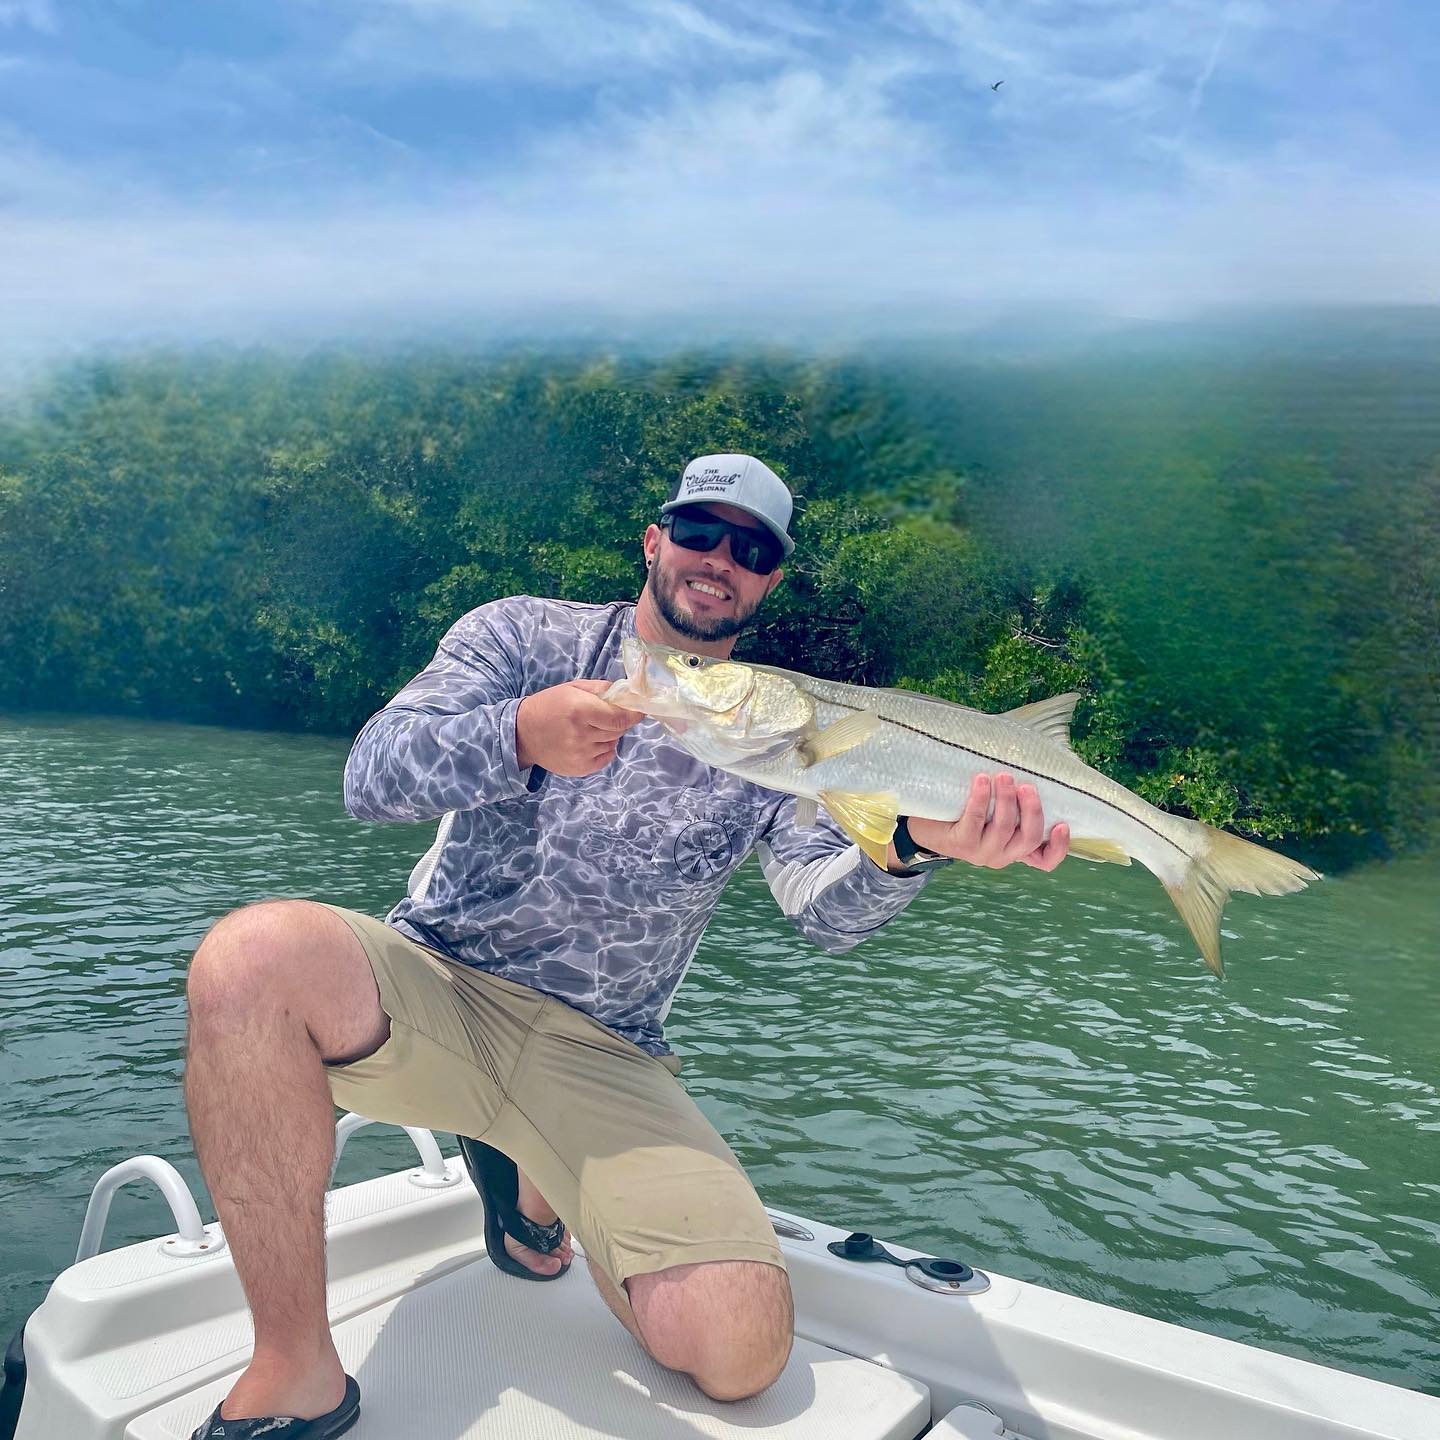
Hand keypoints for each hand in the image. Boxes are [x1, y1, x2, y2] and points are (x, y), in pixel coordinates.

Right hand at [515, 679, 643, 776]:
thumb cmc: (549, 705)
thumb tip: (627, 694)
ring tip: (591, 729)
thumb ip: (601, 688)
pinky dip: (604, 748)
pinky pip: (606, 757)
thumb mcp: (572, 687)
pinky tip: (589, 741)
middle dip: (617, 721)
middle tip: (604, 716)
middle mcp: (581, 734)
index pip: (620, 717)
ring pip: (613, 743)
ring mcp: (581, 754)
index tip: (639, 711)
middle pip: (618, 730)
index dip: (634, 714)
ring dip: (609, 735)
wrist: (523, 734)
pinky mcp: (580, 768)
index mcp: (579, 710)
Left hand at [905, 773, 1068, 871]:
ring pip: (1004, 828)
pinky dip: (981, 799)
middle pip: (1029, 838)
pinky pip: (975, 820)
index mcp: (1016, 848)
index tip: (1063, 824)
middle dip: (1032, 810)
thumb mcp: (995, 811)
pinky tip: (980, 780)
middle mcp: (1002, 855)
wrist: (925, 825)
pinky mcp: (961, 844)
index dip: (1060, 847)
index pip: (1045, 860)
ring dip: (1006, 800)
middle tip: (1026, 785)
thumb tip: (1034, 764)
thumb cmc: (966, 812)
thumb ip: (1015, 801)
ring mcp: (982, 852)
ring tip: (1003, 776)